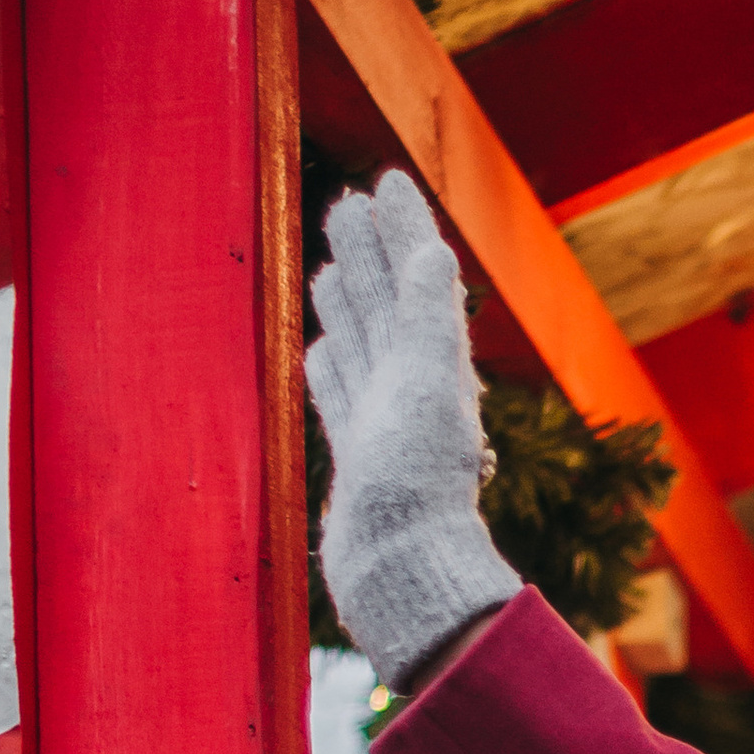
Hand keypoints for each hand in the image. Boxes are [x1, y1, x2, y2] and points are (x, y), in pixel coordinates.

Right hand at [305, 169, 520, 684]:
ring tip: (331, 261)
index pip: (414, 277)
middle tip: (348, 203)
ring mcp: (379, 420)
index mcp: (433, 363)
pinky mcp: (355, 455)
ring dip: (347, 299)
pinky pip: (339, 394)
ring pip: (359, 342)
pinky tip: (320, 348)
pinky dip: (330, 363)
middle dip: (368, 251)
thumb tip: (431, 250)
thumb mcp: (430, 389)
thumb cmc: (418, 488)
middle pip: (383, 301)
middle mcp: (409, 387)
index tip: (386, 181)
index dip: (401, 229)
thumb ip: (431, 319)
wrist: (399, 572)